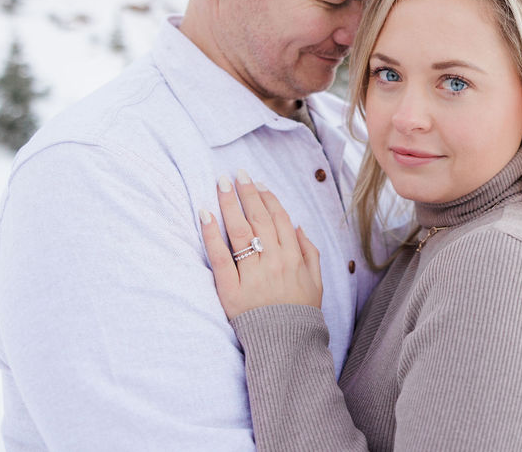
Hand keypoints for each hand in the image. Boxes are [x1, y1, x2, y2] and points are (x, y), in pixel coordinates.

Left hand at [200, 170, 322, 319]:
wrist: (286, 348)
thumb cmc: (300, 315)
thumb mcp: (316, 283)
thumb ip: (310, 252)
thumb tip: (298, 226)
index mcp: (294, 258)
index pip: (280, 219)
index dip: (268, 198)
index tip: (257, 183)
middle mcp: (274, 261)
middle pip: (259, 219)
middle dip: (247, 193)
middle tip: (236, 174)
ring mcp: (252, 275)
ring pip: (240, 232)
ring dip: (229, 204)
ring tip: (220, 185)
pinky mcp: (231, 290)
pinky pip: (220, 257)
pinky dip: (212, 234)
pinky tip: (205, 214)